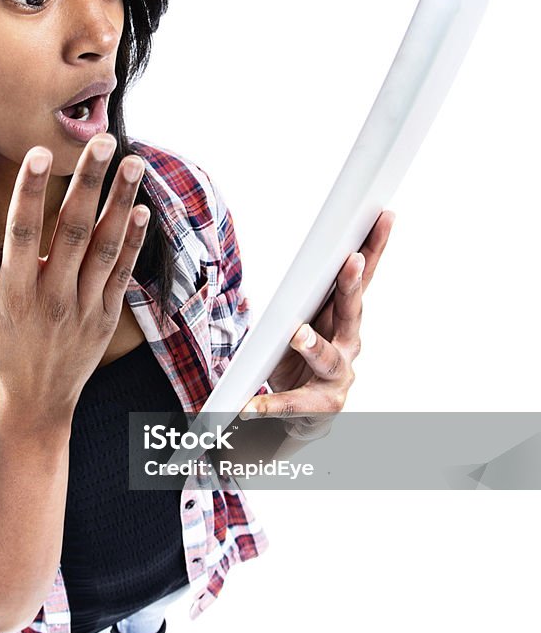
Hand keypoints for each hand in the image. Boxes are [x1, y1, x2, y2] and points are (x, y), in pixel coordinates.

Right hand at [0, 136, 148, 419]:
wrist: (39, 401)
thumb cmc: (4, 352)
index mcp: (15, 292)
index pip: (22, 232)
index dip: (31, 191)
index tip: (39, 153)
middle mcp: (52, 296)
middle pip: (74, 230)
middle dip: (89, 182)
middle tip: (104, 141)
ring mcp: (83, 306)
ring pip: (105, 247)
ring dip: (121, 203)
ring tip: (132, 163)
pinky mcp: (106, 316)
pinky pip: (121, 273)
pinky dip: (133, 241)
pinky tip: (142, 209)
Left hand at [239, 210, 394, 422]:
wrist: (304, 415)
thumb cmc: (301, 360)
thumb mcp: (302, 320)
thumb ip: (304, 294)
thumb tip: (301, 258)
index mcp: (342, 318)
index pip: (362, 278)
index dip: (374, 248)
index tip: (382, 217)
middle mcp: (349, 344)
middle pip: (351, 311)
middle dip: (351, 285)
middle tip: (351, 261)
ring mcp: (338, 377)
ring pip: (327, 358)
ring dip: (313, 344)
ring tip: (298, 335)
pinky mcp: (320, 407)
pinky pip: (292, 404)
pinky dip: (269, 405)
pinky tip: (249, 406)